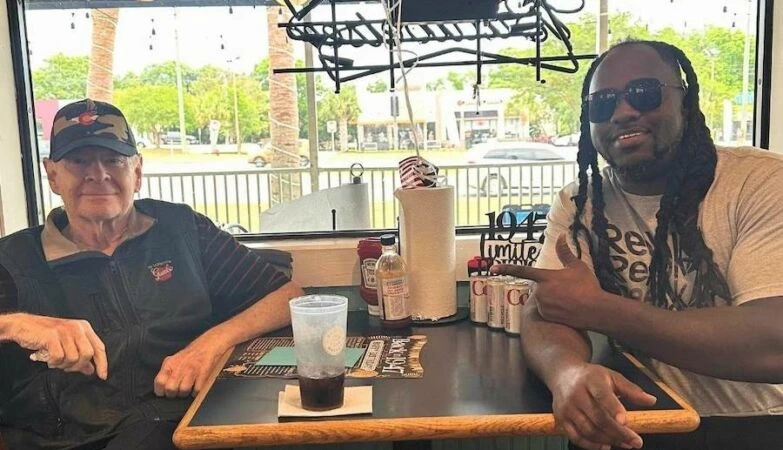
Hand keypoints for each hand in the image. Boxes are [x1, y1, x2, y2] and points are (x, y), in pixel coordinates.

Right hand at [6, 313, 107, 378]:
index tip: (102, 376)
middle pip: (87, 354)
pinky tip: (48, 359)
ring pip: (73, 358)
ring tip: (55, 361)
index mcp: (83, 327)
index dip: (102, 363)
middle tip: (66, 367)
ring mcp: (65, 331)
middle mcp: (77, 327)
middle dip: (78, 366)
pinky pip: (59, 358)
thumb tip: (91, 369)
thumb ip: (80, 354)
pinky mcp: (52, 336)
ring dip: (63, 365)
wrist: (21, 325)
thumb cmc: (45, 335)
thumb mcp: (67, 342)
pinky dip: (53, 362)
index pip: (99, 347)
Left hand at [154, 336, 228, 397]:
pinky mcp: (203, 374)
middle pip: (170, 389)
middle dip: (173, 394)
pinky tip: (196, 386)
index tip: (164, 392)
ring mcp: (192, 371)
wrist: (209, 345)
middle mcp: (179, 367)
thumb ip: (166, 372)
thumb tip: (161, 388)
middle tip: (177, 391)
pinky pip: (196, 390)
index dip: (161, 391)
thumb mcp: (174, 360)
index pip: (159, 382)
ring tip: (188, 388)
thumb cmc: (191, 354)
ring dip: (185, 393)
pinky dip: (196, 392)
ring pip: (183, 391)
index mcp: (170, 364)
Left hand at [491, 234, 605, 328]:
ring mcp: (542, 305)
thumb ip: (565, 252)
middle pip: (537, 287)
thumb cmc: (588, 287)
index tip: (493, 268)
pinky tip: (566, 309)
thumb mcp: (577, 266)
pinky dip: (552, 309)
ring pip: (541, 299)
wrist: (596, 311)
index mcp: (546, 277)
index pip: (522, 271)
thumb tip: (561, 235)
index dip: (506, 269)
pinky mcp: (545, 317)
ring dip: (549, 298)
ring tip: (568, 300)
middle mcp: (540, 291)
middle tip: (566, 290)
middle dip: (548, 287)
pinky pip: (544, 311)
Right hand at [552, 363, 656, 449]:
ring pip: (589, 430)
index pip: (602, 395)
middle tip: (636, 441)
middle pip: (598, 418)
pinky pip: (576, 437)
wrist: (562, 374)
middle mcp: (576, 394)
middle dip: (619, 432)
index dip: (613, 408)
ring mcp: (567, 408)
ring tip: (625, 444)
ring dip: (608, 440)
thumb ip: (631, 389)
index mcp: (591, 380)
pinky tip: (605, 446)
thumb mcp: (612, 376)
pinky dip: (591, 445)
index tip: (625, 421)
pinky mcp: (561, 418)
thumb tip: (652, 400)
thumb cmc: (591, 376)